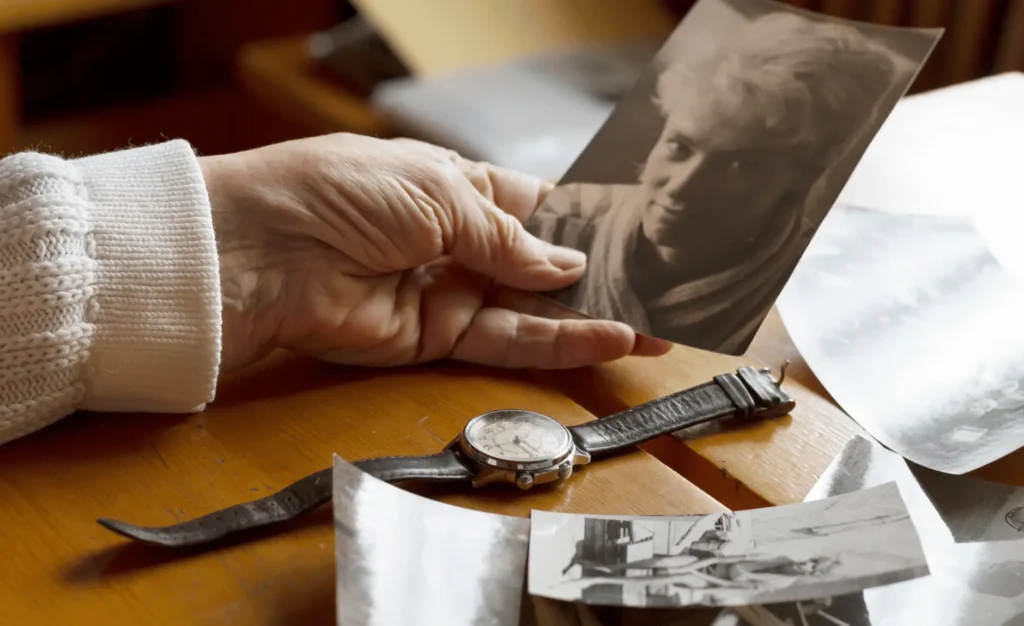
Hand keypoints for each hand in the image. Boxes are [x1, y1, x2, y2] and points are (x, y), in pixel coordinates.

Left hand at [199, 134, 671, 372]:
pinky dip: (556, 342)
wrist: (260, 252)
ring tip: (652, 328)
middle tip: (658, 290)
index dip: (581, 219)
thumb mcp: (438, 193)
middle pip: (539, 263)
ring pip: (532, 308)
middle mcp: (455, 240)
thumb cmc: (336, 192)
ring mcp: (447, 290)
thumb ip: (507, 235)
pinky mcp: (434, 338)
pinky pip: (506, 340)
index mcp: (453, 186)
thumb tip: (566, 262)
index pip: (531, 205)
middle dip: (597, 276)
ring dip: (590, 318)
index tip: (636, 232)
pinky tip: (606, 339)